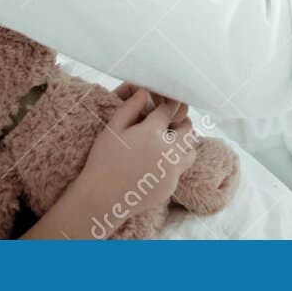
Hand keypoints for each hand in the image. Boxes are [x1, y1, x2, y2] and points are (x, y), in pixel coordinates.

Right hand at [79, 88, 195, 231]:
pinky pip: (180, 169)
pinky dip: (175, 163)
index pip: (170, 111)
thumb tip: (144, 92)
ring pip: (190, 150)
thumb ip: (130, 108)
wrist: (101, 198)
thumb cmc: (103, 160)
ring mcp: (171, 170)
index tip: (164, 107)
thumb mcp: (112, 129)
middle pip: (187, 128)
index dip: (167, 106)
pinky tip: (159, 163)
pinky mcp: (170, 185)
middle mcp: (167, 150)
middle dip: (180, 122)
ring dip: (183, 143)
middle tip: (170, 123)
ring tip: (169, 143)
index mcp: (152, 132)